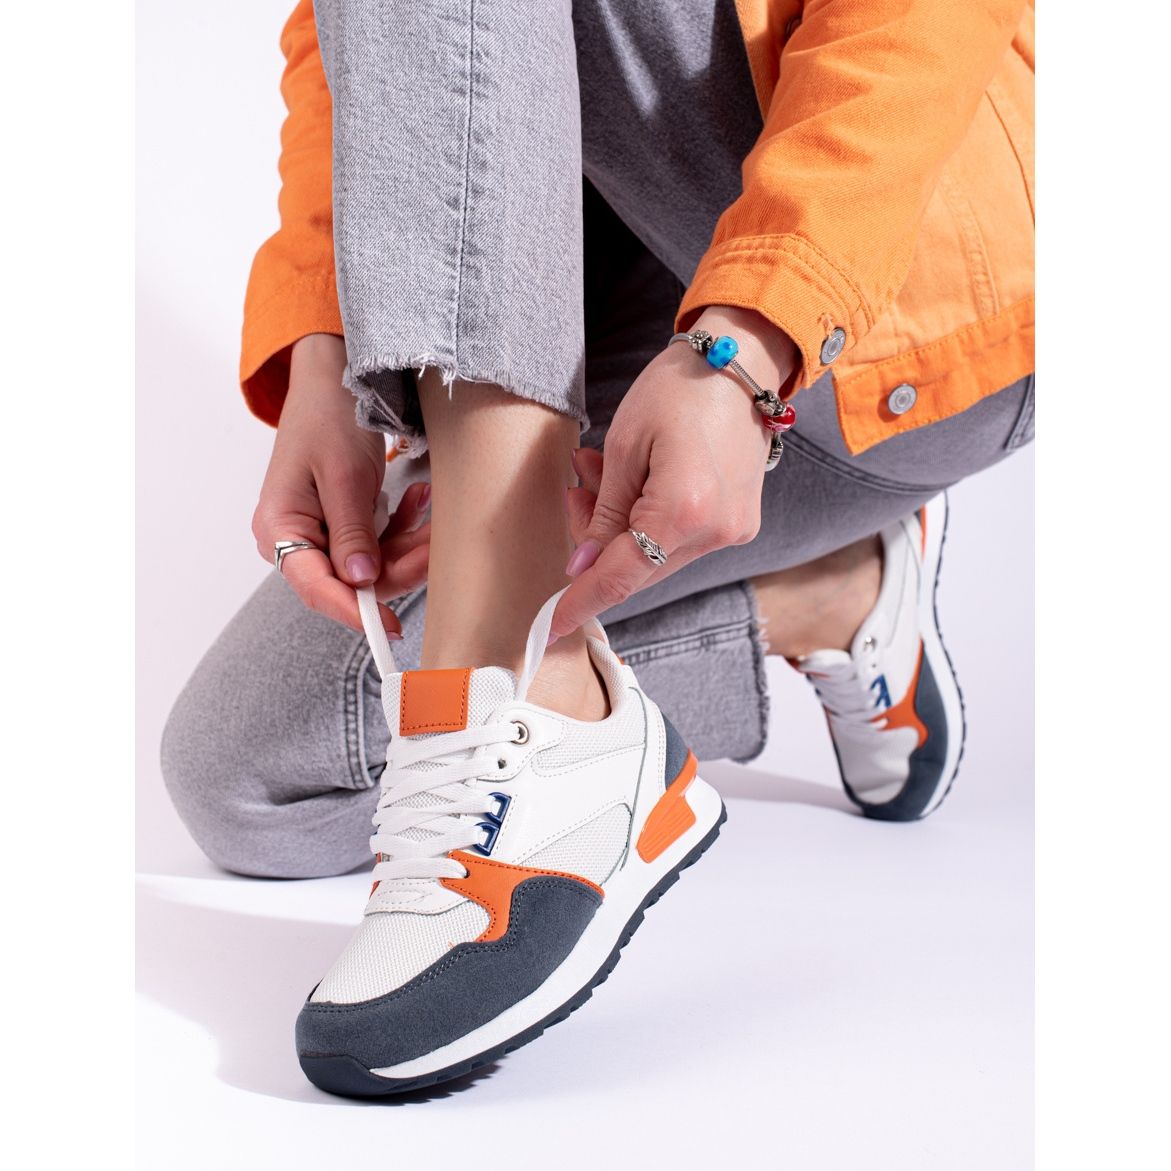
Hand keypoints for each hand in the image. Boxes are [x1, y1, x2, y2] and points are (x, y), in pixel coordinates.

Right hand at [251, 334, 430, 635]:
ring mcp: (322, 533)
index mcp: (280, 528)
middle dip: (399, 565)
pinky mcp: (345, 524)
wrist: (332, 378)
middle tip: (436, 543)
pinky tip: (418, 499)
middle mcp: (298, 538)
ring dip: (409, 545)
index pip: (316, 587)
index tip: (388, 626)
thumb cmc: (327, 417)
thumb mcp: (344, 475)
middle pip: (352, 580)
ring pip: (375, 564)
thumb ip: (352, 532)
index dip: (353, 612)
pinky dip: (404, 528)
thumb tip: (361, 582)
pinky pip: (380, 543)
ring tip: (430, 509)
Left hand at [550, 306, 797, 639]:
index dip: (581, 600)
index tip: (551, 626)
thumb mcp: (625, 446)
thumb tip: (583, 566)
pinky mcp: (739, 521)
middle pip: (639, 570)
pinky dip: (649, 522)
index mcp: (683, 513)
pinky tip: (633, 484)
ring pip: (657, 556)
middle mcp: (716, 532)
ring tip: (599, 475)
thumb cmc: (680, 388)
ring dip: (621, 529)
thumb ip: (604, 514)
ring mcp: (733, 530)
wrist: (742, 361)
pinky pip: (681, 540)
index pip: (621, 577)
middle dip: (596, 546)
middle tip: (575, 495)